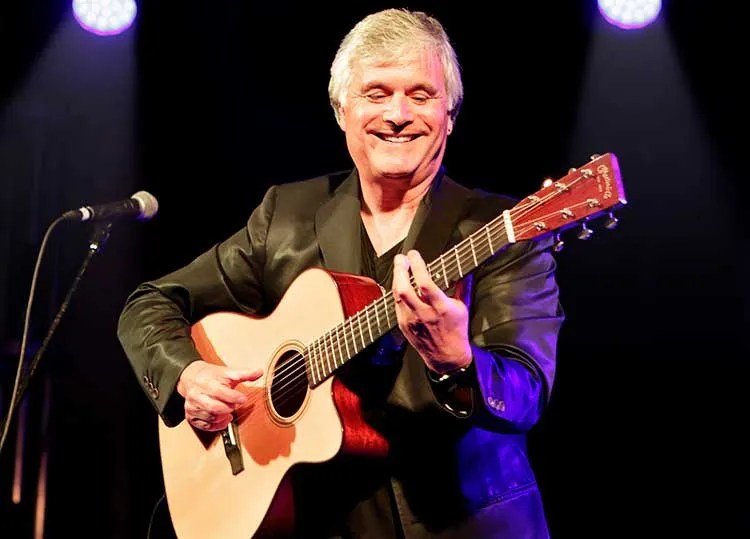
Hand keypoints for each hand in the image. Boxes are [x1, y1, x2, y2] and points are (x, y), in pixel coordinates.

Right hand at [177, 361, 262, 431]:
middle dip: (228, 408)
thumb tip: (259, 372)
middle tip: (234, 405)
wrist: (191, 377)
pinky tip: (223, 419)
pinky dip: (216, 426)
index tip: (243, 399)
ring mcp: (192, 406)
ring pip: (210, 417)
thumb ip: (245, 374)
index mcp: (207, 382)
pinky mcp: (190, 415)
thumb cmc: (211, 376)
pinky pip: (204, 426)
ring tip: (228, 411)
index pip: (220, 392)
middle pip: (214, 407)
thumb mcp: (228, 372)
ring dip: (223, 417)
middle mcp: (197, 394)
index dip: (234, 397)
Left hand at [392, 250, 471, 373]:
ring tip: (399, 267)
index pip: (424, 283)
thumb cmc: (456, 331)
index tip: (414, 254)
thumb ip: (462, 287)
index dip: (417, 266)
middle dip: (400, 270)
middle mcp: (423, 314)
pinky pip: (396, 304)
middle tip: (401, 258)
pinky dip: (397, 292)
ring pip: (397, 296)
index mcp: (440, 308)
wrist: (447, 356)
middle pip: (404, 289)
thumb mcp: (463, 307)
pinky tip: (400, 283)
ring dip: (396, 278)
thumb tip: (465, 270)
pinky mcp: (403, 325)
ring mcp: (411, 320)